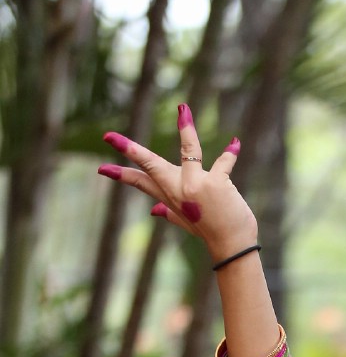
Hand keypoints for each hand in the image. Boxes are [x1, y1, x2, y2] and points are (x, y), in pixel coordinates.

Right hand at [97, 103, 256, 260]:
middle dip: (130, 150)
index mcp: (169, 196)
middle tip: (109, 137)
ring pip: (189, 150)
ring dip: (186, 129)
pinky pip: (223, 162)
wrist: (232, 247)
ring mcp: (196, 185)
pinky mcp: (215, 183)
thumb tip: (153, 211)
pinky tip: (234, 143)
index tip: (101, 169)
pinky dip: (230, 153)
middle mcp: (179, 189)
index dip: (120, 175)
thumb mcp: (186, 222)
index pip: (141, 183)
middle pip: (151, 165)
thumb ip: (169, 213)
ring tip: (183, 110)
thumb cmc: (211, 231)